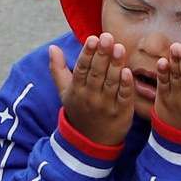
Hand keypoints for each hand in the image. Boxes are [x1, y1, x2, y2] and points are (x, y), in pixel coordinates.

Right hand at [48, 32, 137, 147]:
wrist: (92, 142)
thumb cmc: (79, 111)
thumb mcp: (64, 92)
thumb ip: (58, 69)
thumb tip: (52, 47)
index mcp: (76, 90)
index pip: (81, 68)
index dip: (87, 53)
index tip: (92, 38)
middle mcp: (90, 97)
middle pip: (96, 73)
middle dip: (102, 55)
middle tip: (107, 37)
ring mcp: (106, 106)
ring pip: (111, 83)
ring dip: (115, 65)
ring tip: (119, 48)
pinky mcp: (121, 113)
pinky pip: (123, 97)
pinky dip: (126, 85)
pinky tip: (128, 72)